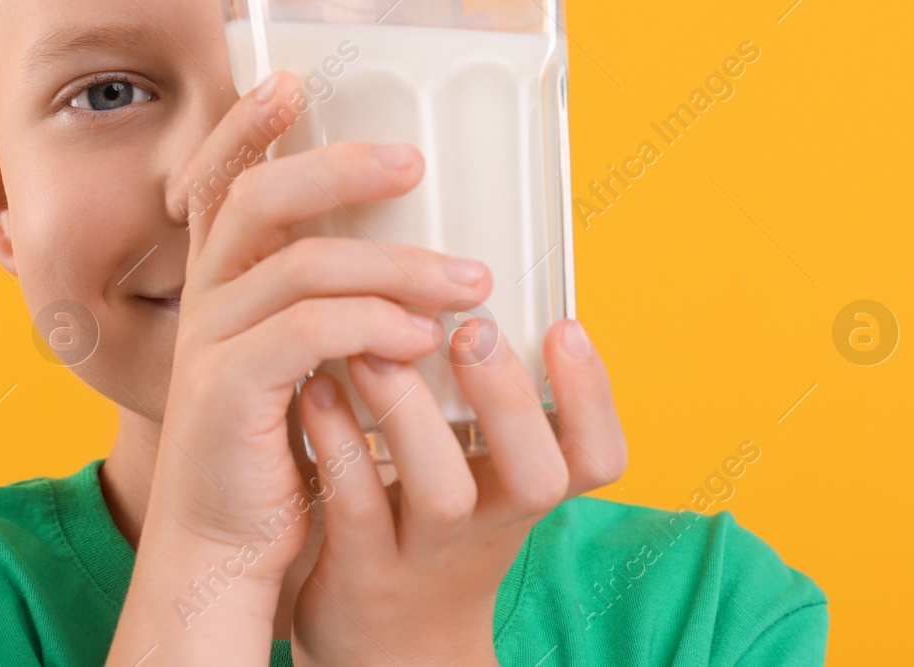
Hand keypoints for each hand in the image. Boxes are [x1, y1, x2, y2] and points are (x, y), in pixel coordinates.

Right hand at [146, 69, 495, 581]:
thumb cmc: (279, 448)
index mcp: (220, 280)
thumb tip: (419, 254)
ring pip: (300, 264)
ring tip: (471, 283)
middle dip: (337, 168)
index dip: (246, 124)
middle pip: (256, 198)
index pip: (220, 179)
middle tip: (415, 162)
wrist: (228, 546)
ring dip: (395, 264)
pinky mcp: (228, 391)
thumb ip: (328, 303)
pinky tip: (421, 339)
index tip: (293, 82)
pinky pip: (307, 332)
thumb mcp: (300, 361)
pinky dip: (371, 325)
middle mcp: (205, 297)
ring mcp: (210, 341)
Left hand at [290, 316, 626, 666]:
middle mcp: (490, 526)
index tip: (566, 325)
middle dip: (509, 398)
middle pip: (535, 476)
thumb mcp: (485, 479)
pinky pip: (355, 505)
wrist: (388, 648)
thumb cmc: (435, 531)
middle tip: (473, 328)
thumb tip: (482, 283)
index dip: (595, 396)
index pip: (598, 457)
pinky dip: (337, 443)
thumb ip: (491, 402)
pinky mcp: (361, 570)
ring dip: (410, 413)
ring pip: (441, 493)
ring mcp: (427, 553)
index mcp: (526, 492)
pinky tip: (315, 389)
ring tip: (375, 348)